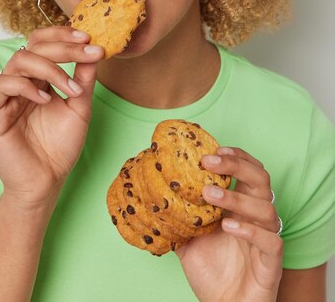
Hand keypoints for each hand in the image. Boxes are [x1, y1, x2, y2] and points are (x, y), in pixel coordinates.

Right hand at [0, 26, 103, 208]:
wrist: (47, 182)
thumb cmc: (60, 147)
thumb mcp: (80, 108)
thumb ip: (84, 80)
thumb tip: (95, 51)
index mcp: (38, 78)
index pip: (42, 42)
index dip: (62, 35)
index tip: (88, 37)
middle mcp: (21, 82)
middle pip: (33, 46)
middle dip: (64, 47)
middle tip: (88, 51)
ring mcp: (5, 96)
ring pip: (18, 60)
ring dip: (49, 68)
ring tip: (70, 88)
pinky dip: (24, 85)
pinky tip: (44, 99)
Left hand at [175, 147, 282, 301]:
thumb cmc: (211, 272)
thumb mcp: (187, 238)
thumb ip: (177, 216)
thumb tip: (151, 195)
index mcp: (241, 206)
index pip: (249, 170)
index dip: (236, 156)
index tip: (213, 149)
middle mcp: (256, 217)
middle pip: (261, 178)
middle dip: (237, 165)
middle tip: (209, 163)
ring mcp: (266, 238)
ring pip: (266, 207)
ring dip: (236, 196)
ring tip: (209, 194)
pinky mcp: (271, 263)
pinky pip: (271, 240)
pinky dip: (250, 230)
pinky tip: (228, 226)